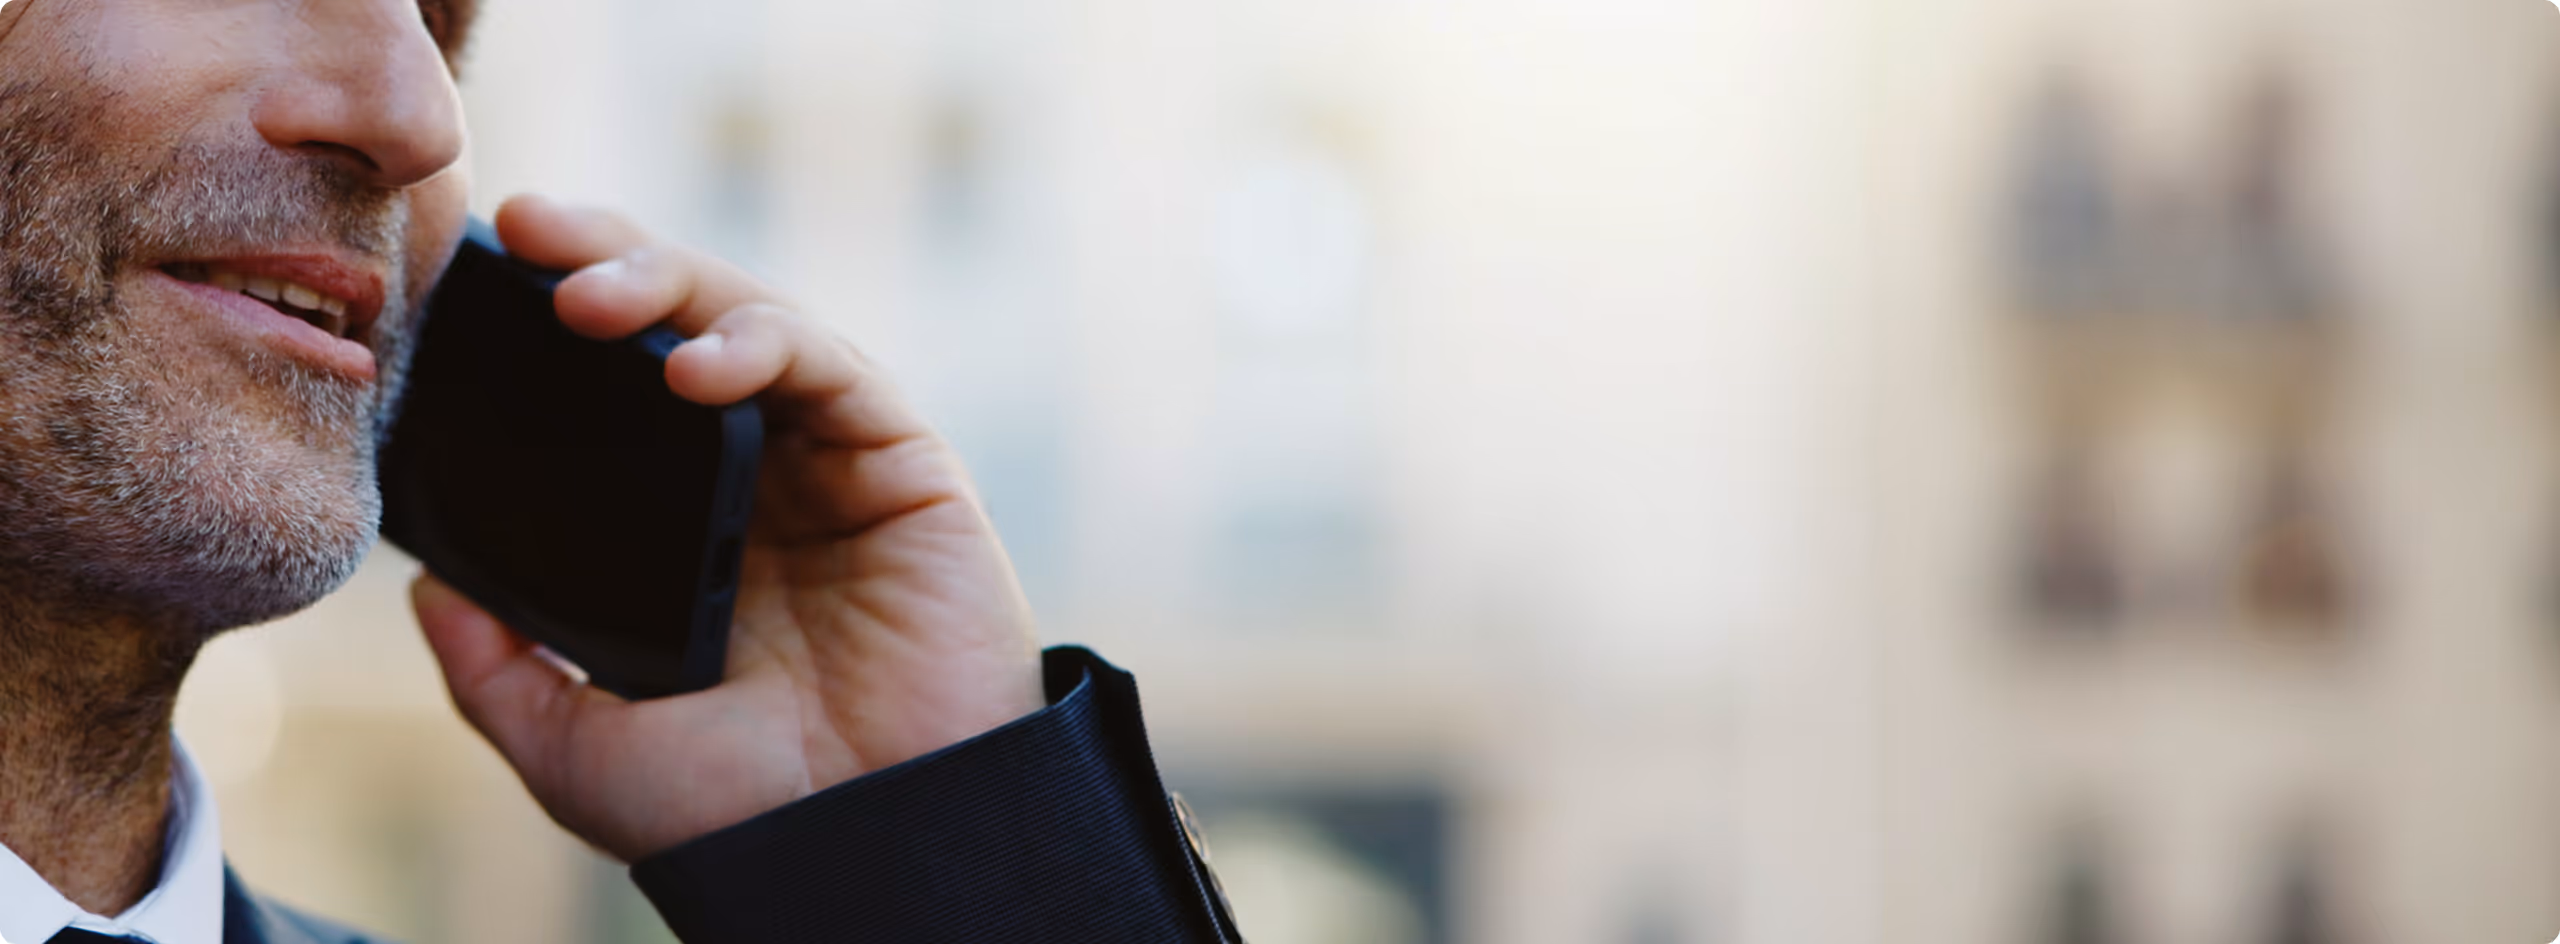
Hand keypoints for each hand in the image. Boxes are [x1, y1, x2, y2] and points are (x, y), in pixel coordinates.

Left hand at [411, 194, 1045, 862]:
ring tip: (587, 296)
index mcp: (684, 536)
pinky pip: (835, 370)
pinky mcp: (906, 465)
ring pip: (754, 323)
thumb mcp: (573, 747)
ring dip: (672, 284)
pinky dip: (765, 343)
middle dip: (606, 262)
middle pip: (681, 327)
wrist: (858, 856)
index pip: (613, 393)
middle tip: (528, 229)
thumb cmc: (733, 819)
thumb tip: (425, 593)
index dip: (550, 326)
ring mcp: (835, 468)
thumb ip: (496, 669)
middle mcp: (760, 484)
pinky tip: (692, 362)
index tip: (471, 282)